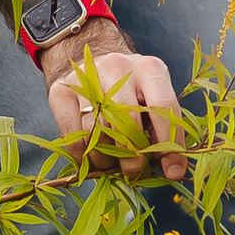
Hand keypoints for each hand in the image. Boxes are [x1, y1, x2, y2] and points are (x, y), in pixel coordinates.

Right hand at [42, 35, 187, 180]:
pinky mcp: (61, 91)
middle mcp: (119, 67)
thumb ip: (164, 128)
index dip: (169, 143)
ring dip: (106, 161)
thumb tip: (173, 170)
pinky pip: (72, 135)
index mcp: (150, 69)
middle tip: (136, 175)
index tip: (172, 172)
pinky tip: (90, 161)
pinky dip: (82, 157)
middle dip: (134, 159)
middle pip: (128, 122)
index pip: (164, 107)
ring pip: (98, 131)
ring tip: (111, 167)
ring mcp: (87, 77)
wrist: (91, 58)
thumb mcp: (153, 98)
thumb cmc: (130, 88)